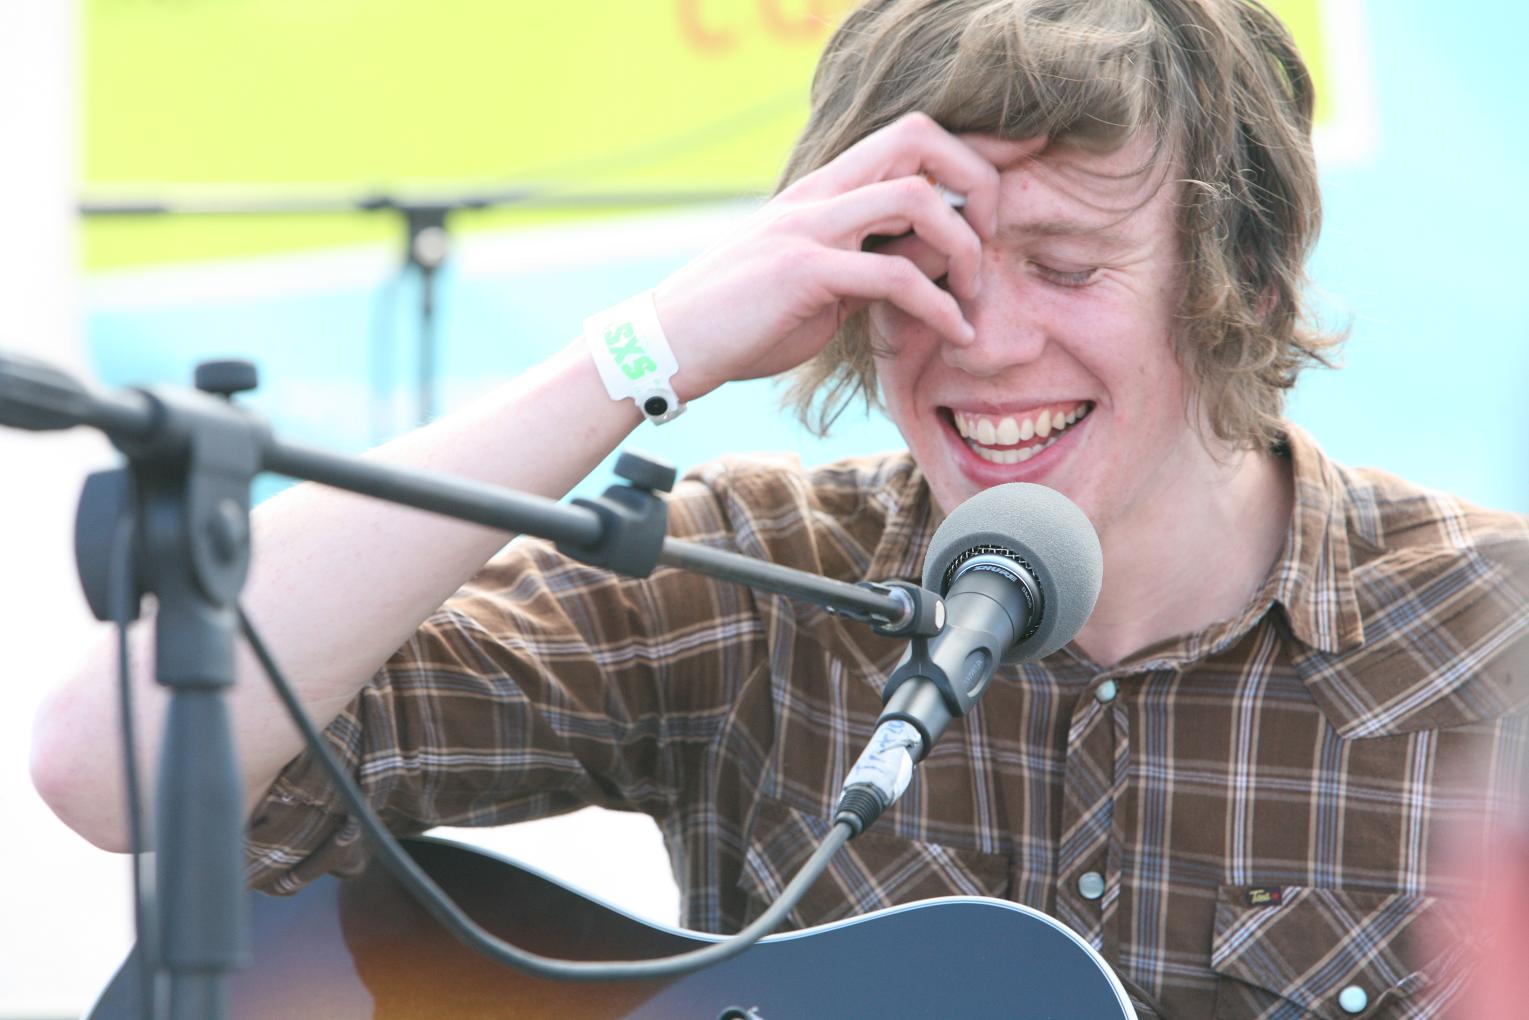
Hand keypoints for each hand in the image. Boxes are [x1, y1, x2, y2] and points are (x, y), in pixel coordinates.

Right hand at [650, 113, 1041, 400]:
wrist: (669, 345)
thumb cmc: (744, 320)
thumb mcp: (822, 287)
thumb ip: (877, 262)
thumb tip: (941, 259)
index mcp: (825, 191)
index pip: (910, 137)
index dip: (975, 143)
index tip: (1026, 155)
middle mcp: (820, 194)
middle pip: (918, 138)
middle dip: (978, 177)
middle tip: (995, 237)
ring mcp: (809, 227)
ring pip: (914, 198)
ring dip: (963, 245)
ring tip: (973, 295)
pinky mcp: (801, 272)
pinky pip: (891, 276)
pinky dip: (937, 306)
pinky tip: (953, 335)